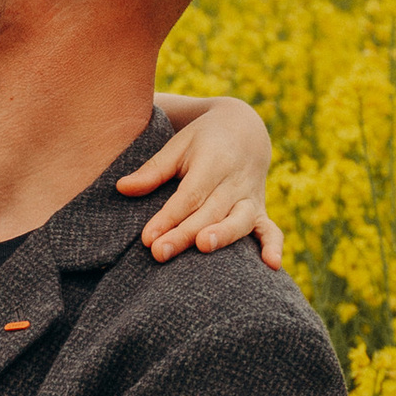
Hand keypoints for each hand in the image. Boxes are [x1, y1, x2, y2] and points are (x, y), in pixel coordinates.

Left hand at [117, 99, 284, 265]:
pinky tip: (271, 266)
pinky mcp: (261, 211)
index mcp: (213, 162)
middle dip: (186, 233)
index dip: (169, 217)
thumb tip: (121, 188)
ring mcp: (251, 198)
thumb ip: (153, 170)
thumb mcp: (178, 145)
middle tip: (160, 253)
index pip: (189, 194)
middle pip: (210, 211)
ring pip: (240, 220)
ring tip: (204, 247)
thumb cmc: (203, 141)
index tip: (147, 238)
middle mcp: (235, 181)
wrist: (245, 129)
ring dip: (224, 235)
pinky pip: (271, 230)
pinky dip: (274, 246)